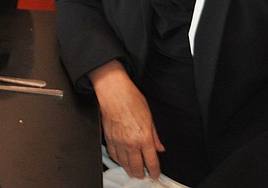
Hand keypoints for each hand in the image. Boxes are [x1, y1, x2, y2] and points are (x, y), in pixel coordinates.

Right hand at [89, 61, 164, 178]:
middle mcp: (131, 142)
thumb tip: (159, 147)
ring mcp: (118, 141)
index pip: (151, 162)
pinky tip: (121, 161)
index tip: (155, 173)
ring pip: (124, 163)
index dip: (154, 171)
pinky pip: (113, 155)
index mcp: (144, 137)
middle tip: (143, 175)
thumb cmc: (131, 100)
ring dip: (129, 169)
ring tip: (133, 171)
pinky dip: (118, 160)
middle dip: (141, 174)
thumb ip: (155, 136)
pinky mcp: (109, 138)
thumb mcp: (150, 117)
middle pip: (137, 167)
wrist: (114, 92)